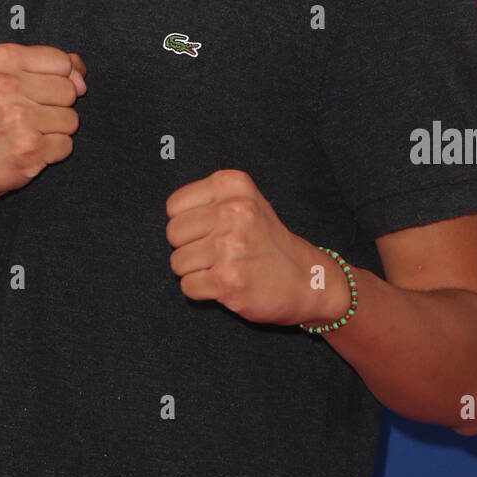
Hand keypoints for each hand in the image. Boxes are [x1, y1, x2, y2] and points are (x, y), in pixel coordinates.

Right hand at [0, 43, 86, 208]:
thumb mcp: (9, 78)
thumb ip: (51, 67)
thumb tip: (82, 80)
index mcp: (1, 59)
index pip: (61, 61)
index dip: (57, 78)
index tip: (33, 91)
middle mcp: (6, 84)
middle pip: (69, 90)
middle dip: (56, 106)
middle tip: (25, 116)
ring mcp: (17, 118)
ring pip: (72, 119)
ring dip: (55, 130)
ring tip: (26, 132)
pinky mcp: (28, 148)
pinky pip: (66, 145)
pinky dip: (52, 152)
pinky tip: (28, 149)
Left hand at [165, 169, 344, 326]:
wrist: (306, 279)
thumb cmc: (267, 240)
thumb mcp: (245, 200)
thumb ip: (208, 199)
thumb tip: (169, 216)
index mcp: (233, 185)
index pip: (174, 206)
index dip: (188, 222)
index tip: (211, 230)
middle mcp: (232, 211)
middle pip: (173, 233)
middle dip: (189, 247)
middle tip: (216, 253)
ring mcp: (230, 246)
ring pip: (177, 262)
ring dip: (195, 271)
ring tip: (223, 267)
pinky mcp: (228, 280)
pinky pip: (188, 287)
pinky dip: (201, 291)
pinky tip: (224, 284)